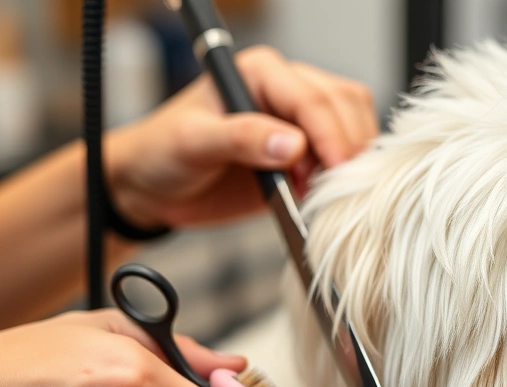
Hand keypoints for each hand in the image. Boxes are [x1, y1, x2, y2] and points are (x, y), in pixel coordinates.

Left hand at [106, 45, 378, 229]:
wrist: (154, 187)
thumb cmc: (162, 153)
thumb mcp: (192, 142)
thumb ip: (241, 138)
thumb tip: (292, 145)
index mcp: (259, 72)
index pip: (311, 98)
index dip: (329, 135)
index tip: (336, 169)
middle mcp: (284, 89)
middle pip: (343, 106)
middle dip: (344, 147)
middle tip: (330, 186)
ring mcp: (296, 121)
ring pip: (352, 125)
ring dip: (348, 160)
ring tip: (319, 191)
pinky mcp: (302, 153)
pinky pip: (340, 155)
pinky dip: (341, 175)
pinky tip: (319, 194)